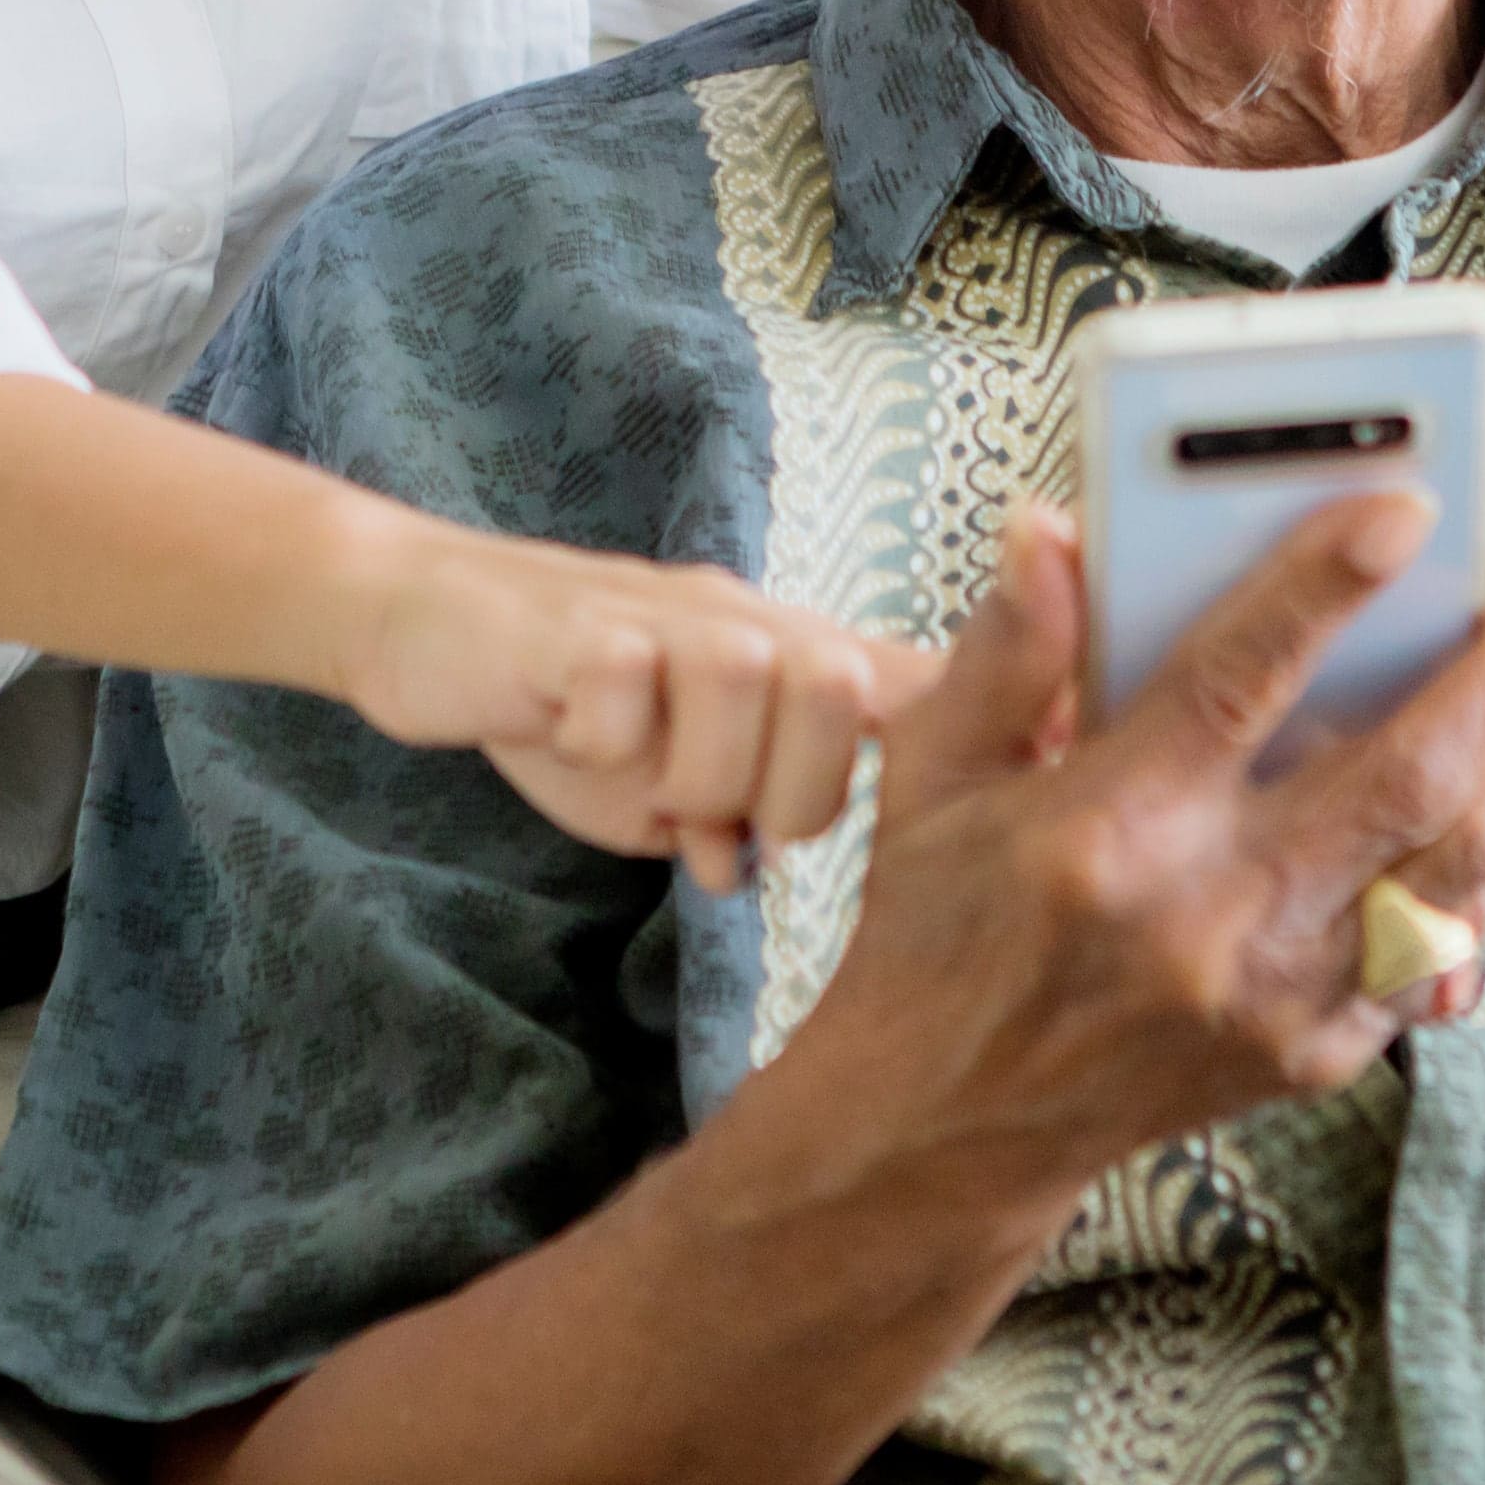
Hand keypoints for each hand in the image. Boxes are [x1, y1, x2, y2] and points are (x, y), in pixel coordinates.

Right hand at [342, 530, 945, 890]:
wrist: (423, 620)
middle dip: (783, 790)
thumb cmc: (565, 700)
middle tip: (708, 814)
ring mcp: (663, 619)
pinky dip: (605, 743)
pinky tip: (572, 735)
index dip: (997, 712)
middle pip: (837, 694)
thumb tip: (763, 865)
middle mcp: (741, 623)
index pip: (918, 683)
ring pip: (745, 692)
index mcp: (784, 661)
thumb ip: (752, 808)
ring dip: (687, 772)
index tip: (1061, 760)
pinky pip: (629, 695)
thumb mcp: (684, 763)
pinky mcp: (578, 628)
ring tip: (633, 777)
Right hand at [768, 493, 1484, 1202]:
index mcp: (1109, 829)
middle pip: (1404, 774)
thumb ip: (1005, 648)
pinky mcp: (1317, 1052)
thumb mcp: (932, 775)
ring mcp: (1280, 996)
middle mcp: (1211, 915)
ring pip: (1457, 867)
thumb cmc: (940, 933)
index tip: (1408, 506)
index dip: (1326, 584)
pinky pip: (1443, 951)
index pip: (1237, 681)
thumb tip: (1052, 529)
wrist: (949, 1131)